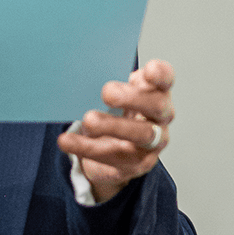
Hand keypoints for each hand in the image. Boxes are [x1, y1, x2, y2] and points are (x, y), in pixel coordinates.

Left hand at [58, 59, 175, 202]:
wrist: (113, 148)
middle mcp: (160, 119)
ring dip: (112, 126)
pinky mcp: (134, 165)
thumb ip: (110, 84)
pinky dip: (88, 148)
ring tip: (87, 121)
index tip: (148, 69)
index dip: (161, 74)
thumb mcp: (116, 94)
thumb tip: (83, 73)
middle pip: (157, 107)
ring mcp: (151, 145)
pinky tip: (68, 142)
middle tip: (107, 92)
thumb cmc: (117, 113)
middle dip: (133, 98)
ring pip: (140, 135)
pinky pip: (114, 158)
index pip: (165, 80)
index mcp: (156, 92)